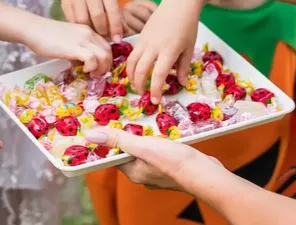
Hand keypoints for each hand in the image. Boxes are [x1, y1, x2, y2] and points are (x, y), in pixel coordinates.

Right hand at [23, 17, 111, 75]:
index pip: (106, 46)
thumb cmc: (47, 36)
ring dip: (100, 68)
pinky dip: (92, 67)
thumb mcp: (69, 41)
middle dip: (105, 66)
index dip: (106, 60)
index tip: (98, 69)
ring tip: (91, 74)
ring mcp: (82, 40)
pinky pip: (92, 58)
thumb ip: (79, 50)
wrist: (33, 29)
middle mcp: (88, 34)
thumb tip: (85, 65)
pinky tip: (84, 70)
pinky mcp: (74, 47)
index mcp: (88, 32)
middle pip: (108, 51)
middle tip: (96, 74)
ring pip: (104, 55)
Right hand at [60, 0, 123, 40]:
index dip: (115, 26)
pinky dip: (80, 30)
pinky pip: (72, 22)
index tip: (117, 39)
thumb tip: (122, 35)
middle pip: (97, 16)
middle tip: (106, 38)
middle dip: (103, 31)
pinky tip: (85, 32)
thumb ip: (117, 17)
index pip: (112, 10)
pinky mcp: (65, 4)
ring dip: (90, 32)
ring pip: (83, 21)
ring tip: (95, 36)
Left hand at [86, 128, 221, 189]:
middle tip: (132, 120)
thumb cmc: (173, 160)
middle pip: (131, 153)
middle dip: (131, 138)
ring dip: (148, 140)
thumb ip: (119, 139)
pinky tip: (166, 135)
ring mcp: (159, 173)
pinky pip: (161, 154)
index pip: (115, 156)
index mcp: (133, 173)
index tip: (111, 125)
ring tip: (149, 125)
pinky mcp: (173, 169)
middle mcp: (144, 175)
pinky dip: (161, 144)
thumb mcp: (142, 146)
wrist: (204, 173)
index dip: (112, 141)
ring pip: (147, 153)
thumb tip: (91, 136)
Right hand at [126, 0, 202, 103]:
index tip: (155, 100)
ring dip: (131, 77)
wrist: (178, 4)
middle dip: (140, 86)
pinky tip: (134, 73)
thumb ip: (184, 67)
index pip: (158, 75)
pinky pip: (131, 55)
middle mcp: (154, 47)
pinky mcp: (140, 37)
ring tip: (136, 86)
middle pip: (141, 70)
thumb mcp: (189, 48)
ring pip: (131, 63)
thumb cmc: (187, 26)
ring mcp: (145, 41)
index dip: (155, 90)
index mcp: (169, 51)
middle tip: (144, 95)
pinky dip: (130, 66)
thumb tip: (182, 83)